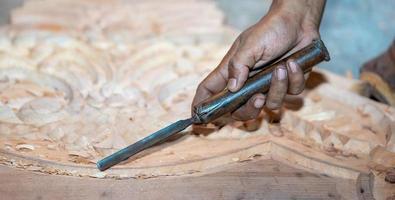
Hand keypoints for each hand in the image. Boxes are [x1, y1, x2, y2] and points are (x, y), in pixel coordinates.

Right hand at [192, 0, 325, 120]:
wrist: (298, 20)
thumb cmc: (270, 29)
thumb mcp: (250, 45)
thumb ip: (238, 66)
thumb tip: (231, 89)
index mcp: (232, 71)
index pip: (210, 90)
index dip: (202, 103)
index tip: (197, 116)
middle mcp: (247, 82)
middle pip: (239, 110)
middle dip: (249, 110)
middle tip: (259, 98)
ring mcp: (267, 85)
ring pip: (269, 105)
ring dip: (277, 87)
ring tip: (281, 68)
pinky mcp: (288, 84)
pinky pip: (291, 94)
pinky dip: (294, 79)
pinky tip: (293, 63)